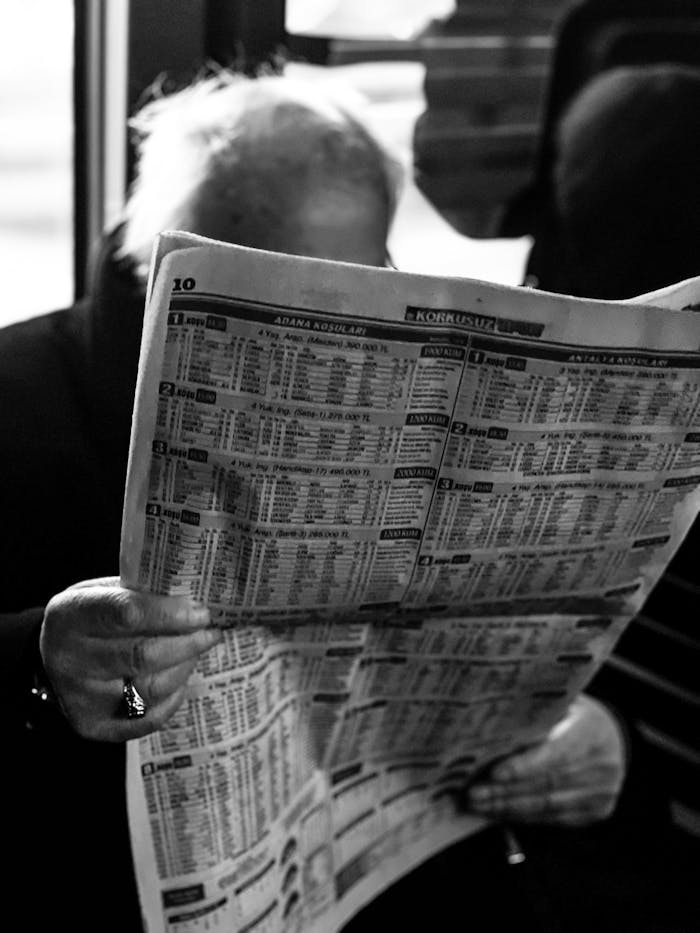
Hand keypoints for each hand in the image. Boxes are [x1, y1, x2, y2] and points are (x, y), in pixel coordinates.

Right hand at [40, 577, 221, 741]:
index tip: (202, 612)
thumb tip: (198, 602)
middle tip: (212, 632)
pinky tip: (180, 677)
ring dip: (185, 667)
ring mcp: (78, 698)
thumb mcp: (106, 591)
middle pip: (143, 655)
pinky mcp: (92, 726)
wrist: (56, 654)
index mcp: (70, 615)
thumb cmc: (93, 615)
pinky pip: (148, 718)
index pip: (127, 613)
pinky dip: (174, 697)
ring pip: (151, 688)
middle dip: (188, 642)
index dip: (171, 613)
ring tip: (197, 650)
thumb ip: (143, 594)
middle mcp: (69, 659)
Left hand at [467, 694, 625, 826]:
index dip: (524, 766)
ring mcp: (602, 792)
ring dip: (508, 808)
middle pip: (547, 783)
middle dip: (505, 791)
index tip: (493, 773)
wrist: (612, 737)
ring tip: (478, 805)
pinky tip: (499, 812)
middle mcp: (602, 764)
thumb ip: (533, 716)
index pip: (556, 753)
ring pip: (547, 806)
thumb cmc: (571, 715)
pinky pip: (554, 819)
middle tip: (473, 793)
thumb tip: (488, 730)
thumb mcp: (558, 705)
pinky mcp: (596, 811)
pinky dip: (523, 817)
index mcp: (591, 730)